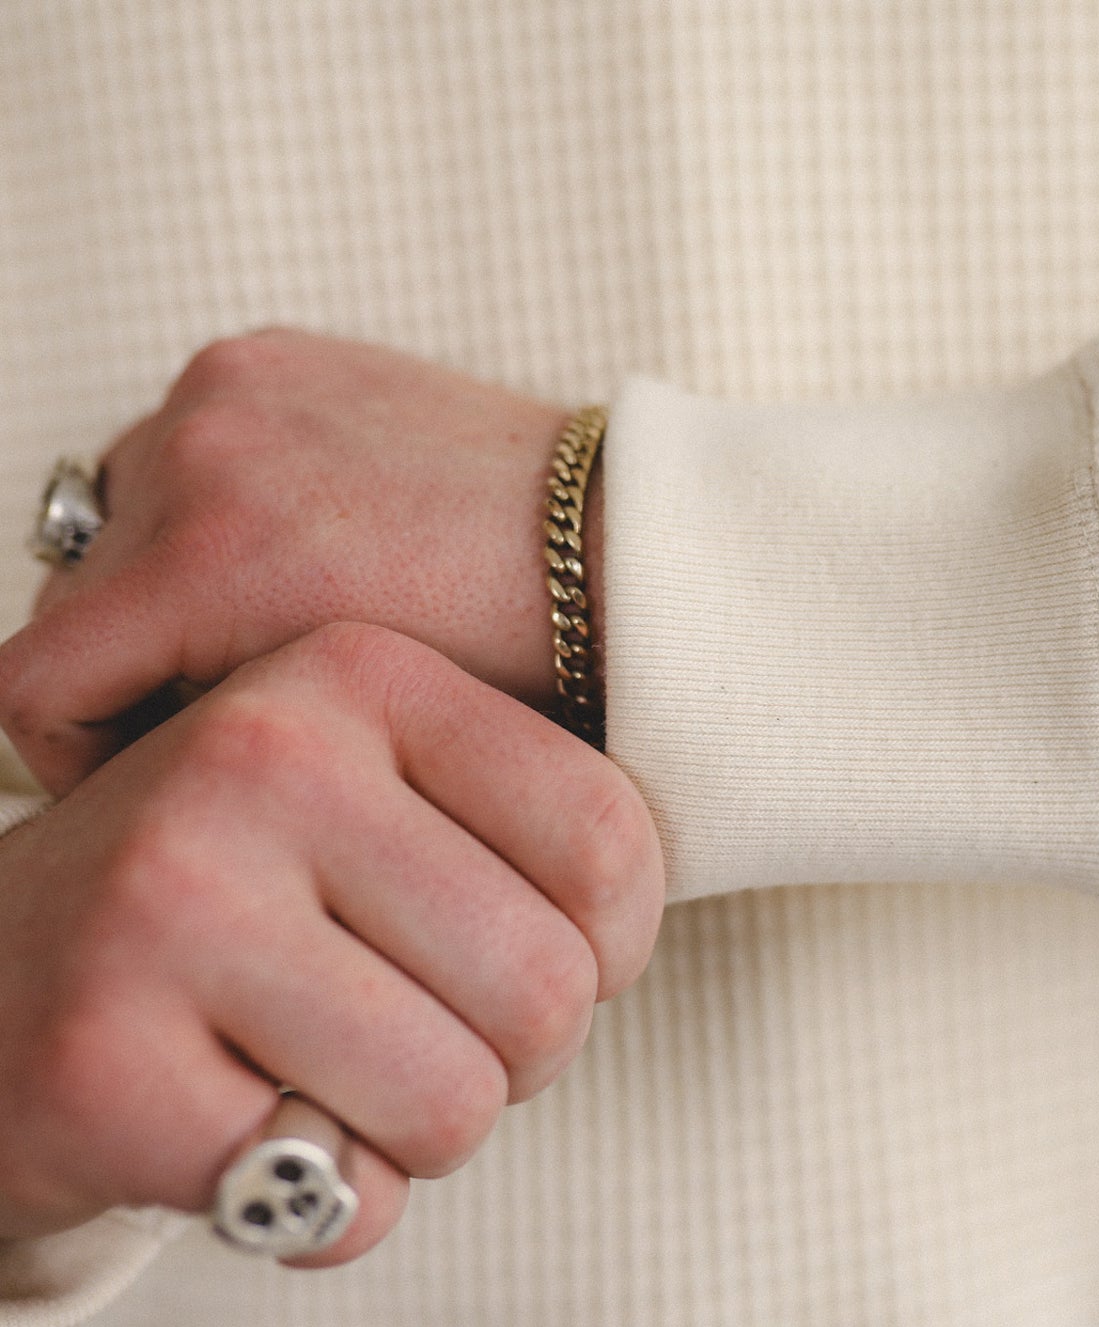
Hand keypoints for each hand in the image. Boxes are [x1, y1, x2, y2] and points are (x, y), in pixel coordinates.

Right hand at [0, 329, 573, 795]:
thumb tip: (129, 772)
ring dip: (168, 582)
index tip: (149, 779)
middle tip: (234, 714)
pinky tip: (305, 553)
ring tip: (277, 631)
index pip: (33, 680)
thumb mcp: (354, 748)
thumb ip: (216, 741)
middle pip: (75, 601)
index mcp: (217, 562)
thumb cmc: (511, 674)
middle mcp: (200, 454)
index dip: (76, 755)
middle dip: (135, 667)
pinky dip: (212, 505)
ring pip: (119, 526)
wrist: (619, 548)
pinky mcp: (262, 355)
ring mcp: (230, 391)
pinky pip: (176, 451)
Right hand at [0, 624, 663, 1264]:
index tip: (532, 963)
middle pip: (548, 988)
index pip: (609, 842)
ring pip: (456, 1103)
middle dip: (510, 1060)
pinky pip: (340, 1196)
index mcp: (355, 673)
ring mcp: (170, 902)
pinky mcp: (100, 1057)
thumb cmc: (229, 900)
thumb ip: (506, 832)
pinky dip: (328, 1208)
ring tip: (333, 1083)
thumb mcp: (366, 803)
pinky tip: (251, 1140)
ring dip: (419, 1137)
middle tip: (419, 1041)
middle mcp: (262, 758)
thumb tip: (624, 947)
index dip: (610, 952)